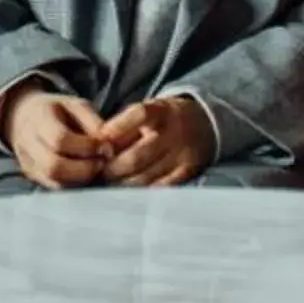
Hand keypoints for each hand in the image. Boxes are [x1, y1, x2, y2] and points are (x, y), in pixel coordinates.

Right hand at [1, 85, 111, 189]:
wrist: (23, 117)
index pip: (60, 139)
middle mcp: (27, 143)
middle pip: (53, 167)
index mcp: (38, 118)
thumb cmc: (56, 110)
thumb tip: (108, 146)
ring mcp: (28, 164)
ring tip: (95, 168)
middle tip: (101, 162)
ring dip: (80, 179)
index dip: (86, 146)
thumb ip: (93, 122)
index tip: (104, 146)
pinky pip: (55, 188)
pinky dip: (74, 185)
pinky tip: (84, 175)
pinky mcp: (33, 178)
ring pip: (54, 183)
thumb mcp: (75, 104)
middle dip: (84, 169)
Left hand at [98, 96, 213, 186]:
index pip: (139, 115)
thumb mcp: (149, 110)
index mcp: (163, 110)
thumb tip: (98, 146)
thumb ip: (125, 126)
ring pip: (146, 177)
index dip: (117, 128)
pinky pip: (160, 188)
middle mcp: (175, 132)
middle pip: (138, 156)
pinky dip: (142, 192)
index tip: (100, 140)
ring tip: (110, 183)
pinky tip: (130, 192)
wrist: (205, 124)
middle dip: (113, 168)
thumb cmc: (165, 119)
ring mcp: (183, 155)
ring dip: (123, 183)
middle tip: (99, 171)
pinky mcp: (188, 173)